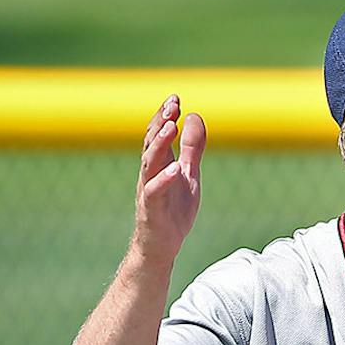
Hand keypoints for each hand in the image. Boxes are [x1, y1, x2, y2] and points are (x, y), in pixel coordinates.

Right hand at [133, 94, 204, 259]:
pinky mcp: (151, 210)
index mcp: (160, 164)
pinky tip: (175, 169)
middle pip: (152, 143)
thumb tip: (195, 117)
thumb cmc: (173, 210)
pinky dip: (164, 180)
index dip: (165, 116)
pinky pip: (155, 192)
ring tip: (171, 127)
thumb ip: (193, 149)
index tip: (175, 98)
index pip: (159, 134)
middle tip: (171, 106)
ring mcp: (149, 190)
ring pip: (150, 163)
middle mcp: (151, 174)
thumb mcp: (189, 176)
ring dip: (160, 144)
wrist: (162, 246)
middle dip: (161, 123)